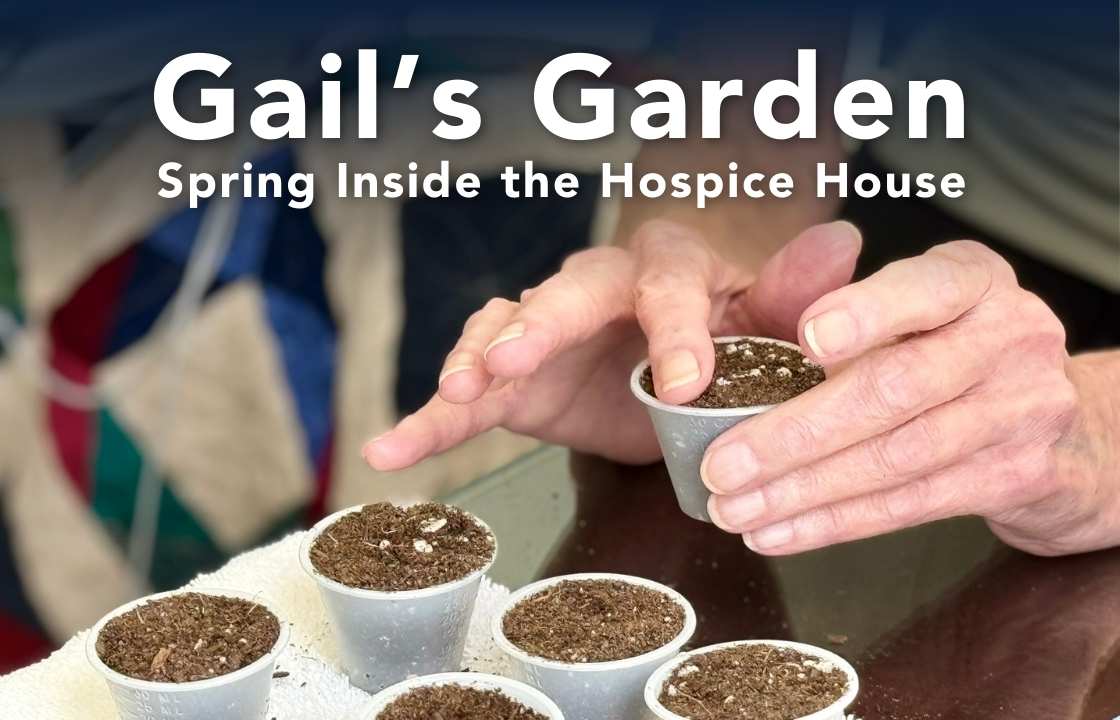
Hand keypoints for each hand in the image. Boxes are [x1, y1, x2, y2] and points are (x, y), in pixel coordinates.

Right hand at [364, 220, 861, 470]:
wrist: (679, 378)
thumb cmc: (726, 341)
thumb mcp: (764, 325)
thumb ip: (790, 292)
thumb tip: (842, 240)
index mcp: (666, 270)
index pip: (668, 283)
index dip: (676, 329)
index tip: (687, 382)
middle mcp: (594, 286)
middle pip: (563, 292)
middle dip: (541, 324)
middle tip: (519, 359)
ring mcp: (544, 329)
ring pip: (500, 329)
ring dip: (477, 359)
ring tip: (462, 390)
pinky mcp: (512, 380)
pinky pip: (464, 394)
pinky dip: (428, 420)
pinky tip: (392, 450)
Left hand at [703, 240, 1119, 556]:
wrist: (1072, 427)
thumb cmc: (955, 354)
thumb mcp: (912, 308)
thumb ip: (841, 301)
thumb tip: (775, 312)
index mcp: (974, 281)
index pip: (924, 288)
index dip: (867, 313)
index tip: (804, 337)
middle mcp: (1010, 337)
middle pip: (895, 388)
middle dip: (796, 434)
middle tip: (722, 464)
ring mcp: (1023, 410)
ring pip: (897, 458)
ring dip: (803, 491)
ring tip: (735, 508)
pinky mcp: (1018, 477)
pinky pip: (913, 504)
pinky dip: (836, 522)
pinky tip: (780, 532)